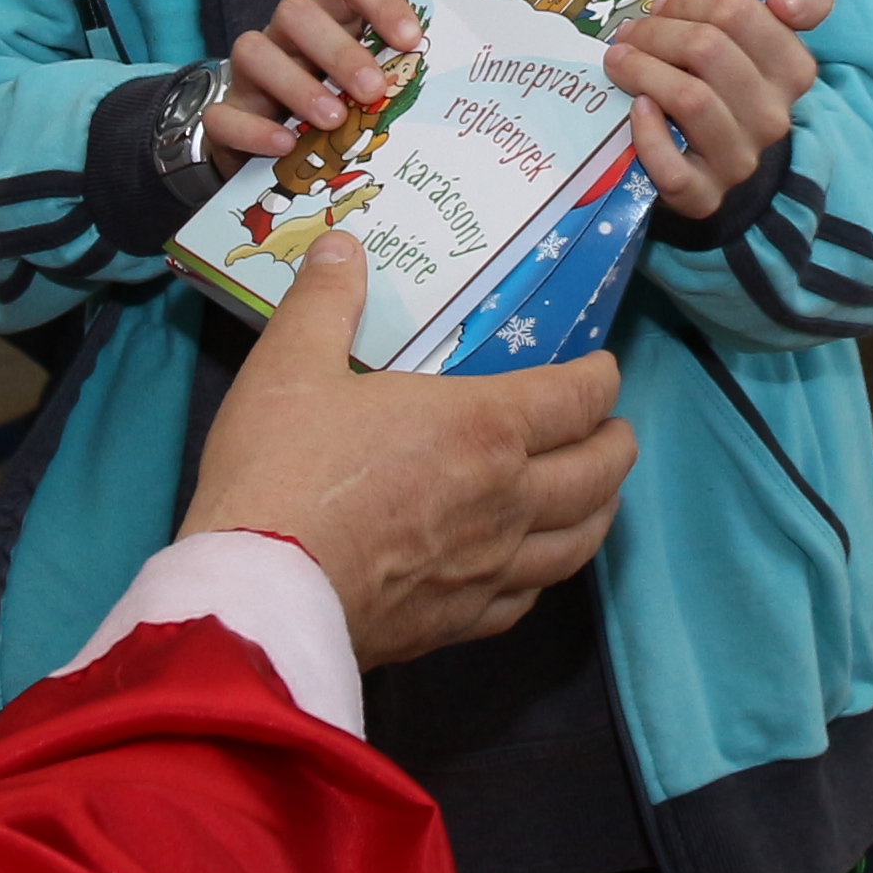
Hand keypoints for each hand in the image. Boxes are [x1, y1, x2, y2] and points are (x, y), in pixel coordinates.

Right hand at [191, 235, 631, 665]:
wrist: (256, 595)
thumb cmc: (279, 472)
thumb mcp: (291, 364)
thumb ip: (325, 300)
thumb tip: (341, 246)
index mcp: (481, 428)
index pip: (576, 398)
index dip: (601, 378)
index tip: (602, 368)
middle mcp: (505, 500)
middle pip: (598, 473)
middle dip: (615, 444)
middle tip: (613, 428)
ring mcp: (487, 569)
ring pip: (576, 544)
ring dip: (598, 512)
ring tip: (597, 497)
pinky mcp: (456, 626)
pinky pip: (525, 602)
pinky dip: (542, 577)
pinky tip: (529, 572)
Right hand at [213, 0, 426, 161]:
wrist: (272, 155)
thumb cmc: (338, 110)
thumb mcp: (369, 90)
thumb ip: (397, 79)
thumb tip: (454, 87)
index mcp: (331, 19)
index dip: (380, 0)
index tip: (412, 41)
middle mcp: (287, 37)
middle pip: (298, 11)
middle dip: (338, 50)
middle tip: (372, 89)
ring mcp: (251, 74)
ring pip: (253, 49)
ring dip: (297, 84)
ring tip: (333, 120)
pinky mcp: (226, 113)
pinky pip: (223, 113)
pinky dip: (253, 129)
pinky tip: (285, 147)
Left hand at [603, 0, 829, 219]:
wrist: (725, 168)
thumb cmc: (734, 89)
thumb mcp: (772, 41)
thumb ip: (803, 0)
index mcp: (793, 71)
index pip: (737, 12)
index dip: (689, 2)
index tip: (664, 8)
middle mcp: (772, 117)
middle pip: (706, 48)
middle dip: (655, 32)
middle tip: (629, 35)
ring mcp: (739, 159)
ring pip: (690, 98)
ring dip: (643, 71)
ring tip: (619, 63)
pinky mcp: (704, 195)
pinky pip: (672, 166)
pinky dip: (648, 134)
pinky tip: (637, 110)